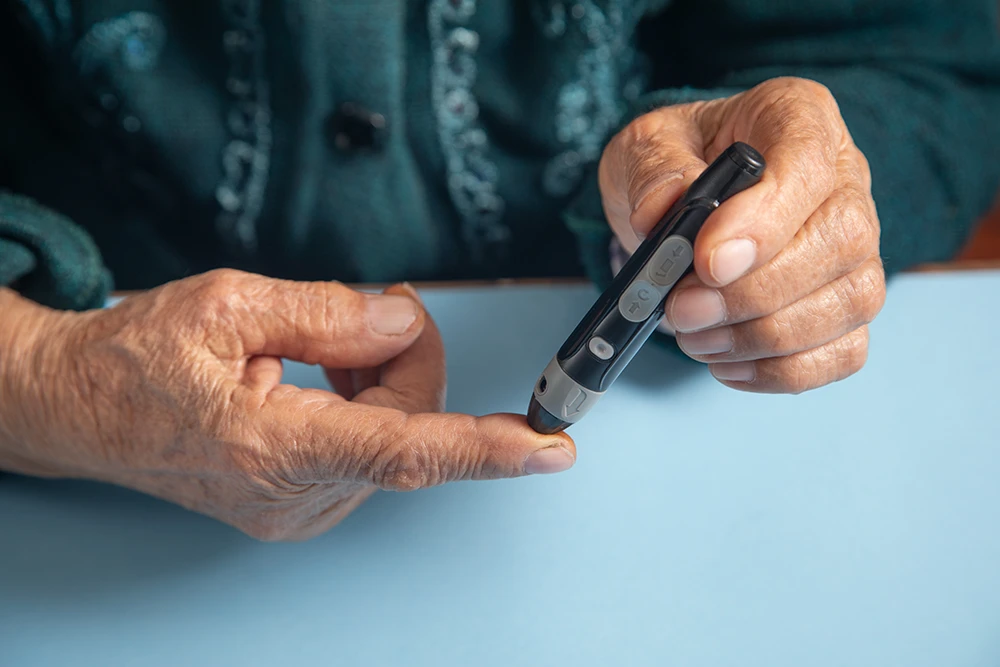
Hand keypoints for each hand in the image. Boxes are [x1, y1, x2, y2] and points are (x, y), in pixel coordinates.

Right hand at [0, 271, 574, 539]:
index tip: (548, 450)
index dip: (484, 450)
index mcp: (273, 447)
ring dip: (377, 377)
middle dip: (403, 356)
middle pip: (409, 421)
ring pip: (396, 432)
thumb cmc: (137, 358)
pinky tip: (318, 377)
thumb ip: (328, 313)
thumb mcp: (226, 304)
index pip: (403, 451)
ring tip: (313, 348)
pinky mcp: (301, 503)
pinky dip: (364, 401)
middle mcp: (295, 494)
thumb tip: (402, 322)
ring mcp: (299, 507)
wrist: (79, 407)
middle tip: (364, 312)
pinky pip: (371, 447)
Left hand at [599, 77, 884, 392]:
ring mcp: (854, 245)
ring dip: (765, 337)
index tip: (706, 263)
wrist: (681, 198)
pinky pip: (845, 350)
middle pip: (842, 242)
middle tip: (682, 310)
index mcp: (796, 117)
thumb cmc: (673, 163)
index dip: (765, 222)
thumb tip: (663, 213)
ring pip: (851, 302)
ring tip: (696, 337)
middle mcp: (844, 178)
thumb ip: (653, 170)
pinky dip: (785, 371)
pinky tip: (728, 365)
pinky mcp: (843, 303)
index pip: (808, 165)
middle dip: (753, 294)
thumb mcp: (644, 145)